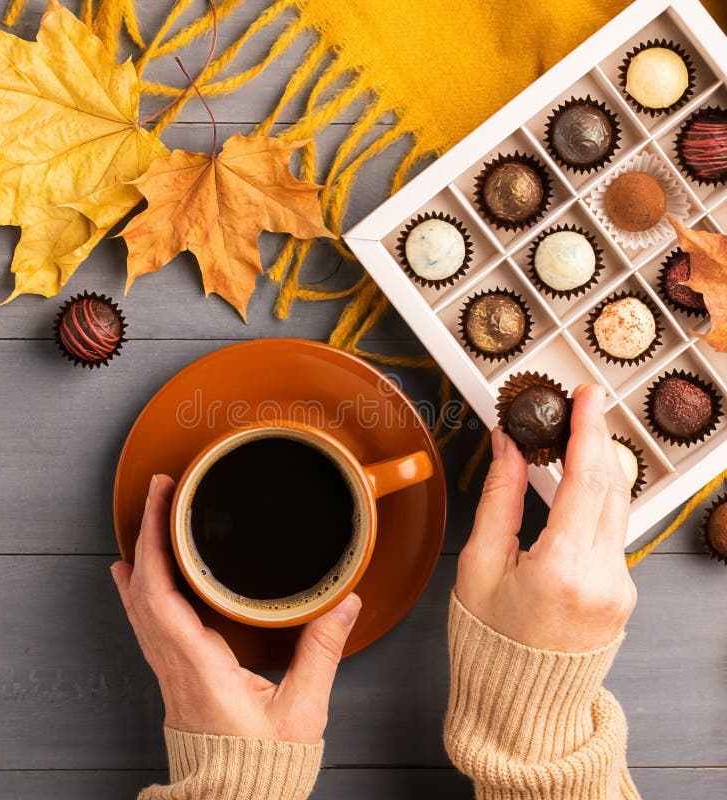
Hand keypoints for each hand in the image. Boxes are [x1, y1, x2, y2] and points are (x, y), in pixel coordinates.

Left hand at [111, 474, 360, 742]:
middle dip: (146, 533)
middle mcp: (174, 664)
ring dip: (141, 556)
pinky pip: (145, 622)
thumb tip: (344, 605)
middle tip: (159, 492)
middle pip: (143, 589)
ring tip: (145, 520)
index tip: (163, 502)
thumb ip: (322, 654)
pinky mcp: (174, 676)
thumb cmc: (260, 767)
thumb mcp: (301, 711)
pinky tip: (134, 577)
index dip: (156, 542)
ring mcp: (169, 671)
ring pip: (139, 605)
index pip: (162, 592)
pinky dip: (139, 589)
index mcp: (198, 666)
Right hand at [457, 384, 636, 651]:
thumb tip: (508, 448)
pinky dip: (596, 501)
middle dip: (597, 439)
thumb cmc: (490, 642)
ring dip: (597, 468)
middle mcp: (603, 579)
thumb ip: (499, 499)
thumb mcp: (480, 565)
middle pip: (611, 487)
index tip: (586, 397)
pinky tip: (577, 486)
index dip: (586, 431)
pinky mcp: (623, 592)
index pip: (585, 482)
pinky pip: (613, 533)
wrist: (521, 706)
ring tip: (574, 440)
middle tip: (583, 405)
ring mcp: (620, 589)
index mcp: (561, 570)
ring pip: (617, 508)